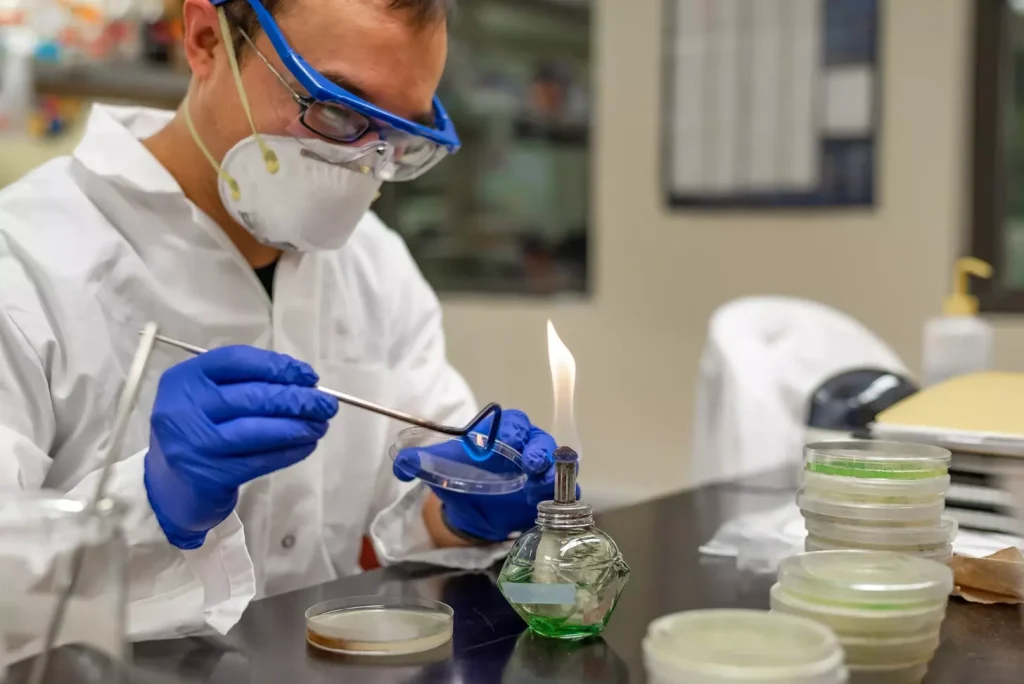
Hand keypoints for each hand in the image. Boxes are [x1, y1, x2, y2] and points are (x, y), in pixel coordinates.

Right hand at [144, 346, 338, 548]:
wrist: (168, 488)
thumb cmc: (198, 432)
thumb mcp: (208, 399)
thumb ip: (245, 384)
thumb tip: (304, 381)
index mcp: (184, 379)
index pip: (238, 361)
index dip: (278, 366)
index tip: (309, 376)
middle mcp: (183, 408)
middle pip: (253, 396)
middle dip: (298, 399)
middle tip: (327, 404)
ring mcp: (194, 444)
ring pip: (259, 430)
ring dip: (298, 426)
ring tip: (321, 425)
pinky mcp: (209, 475)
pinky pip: (260, 459)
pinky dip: (289, 451)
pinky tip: (306, 445)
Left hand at [393, 410, 570, 542]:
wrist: (473, 511)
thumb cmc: (461, 478)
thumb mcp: (438, 469)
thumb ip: (417, 462)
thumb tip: (401, 465)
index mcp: (500, 433)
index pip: (510, 422)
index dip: (509, 429)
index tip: (503, 439)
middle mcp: (525, 446)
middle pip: (537, 438)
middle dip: (536, 447)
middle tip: (529, 461)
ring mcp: (540, 469)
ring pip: (555, 460)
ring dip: (552, 467)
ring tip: (542, 477)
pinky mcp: (548, 492)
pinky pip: (564, 487)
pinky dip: (564, 491)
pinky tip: (554, 498)